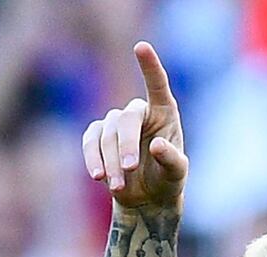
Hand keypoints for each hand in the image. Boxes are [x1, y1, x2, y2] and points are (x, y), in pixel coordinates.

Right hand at [82, 41, 187, 208]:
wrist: (148, 198)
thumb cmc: (168, 180)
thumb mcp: (176, 174)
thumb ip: (171, 159)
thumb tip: (156, 145)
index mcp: (164, 111)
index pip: (157, 84)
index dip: (149, 66)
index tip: (141, 47)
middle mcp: (140, 112)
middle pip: (126, 119)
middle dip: (125, 145)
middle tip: (129, 169)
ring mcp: (117, 122)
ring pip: (106, 134)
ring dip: (110, 161)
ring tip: (119, 187)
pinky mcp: (99, 136)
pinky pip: (90, 141)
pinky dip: (92, 158)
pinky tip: (98, 176)